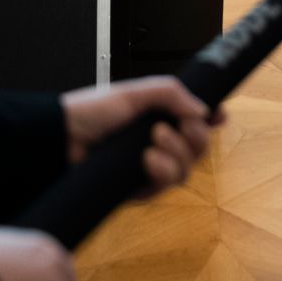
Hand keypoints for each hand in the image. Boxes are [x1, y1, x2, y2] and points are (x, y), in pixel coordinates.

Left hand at [61, 77, 222, 194]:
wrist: (62, 137)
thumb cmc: (92, 111)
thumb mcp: (134, 92)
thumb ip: (171, 93)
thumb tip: (203, 109)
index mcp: (160, 117)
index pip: (196, 121)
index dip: (212, 120)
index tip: (219, 115)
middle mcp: (159, 142)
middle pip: (198, 148)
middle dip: (196, 137)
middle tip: (184, 126)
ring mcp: (150, 167)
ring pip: (185, 170)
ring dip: (176, 154)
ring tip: (154, 141)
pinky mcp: (138, 189)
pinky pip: (164, 186)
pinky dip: (161, 171)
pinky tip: (148, 160)